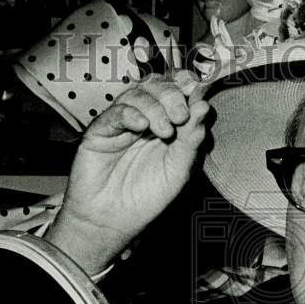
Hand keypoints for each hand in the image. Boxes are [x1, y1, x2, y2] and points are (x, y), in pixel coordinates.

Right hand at [46, 72, 209, 274]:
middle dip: (172, 95)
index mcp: (167, 124)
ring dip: (154, 106)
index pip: (176, 90)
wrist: (113, 221)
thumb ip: (191, 139)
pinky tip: (140, 126)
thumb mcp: (178, 170)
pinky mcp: (100, 130)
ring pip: (136, 94)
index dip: (185, 83)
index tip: (197, 87)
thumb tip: (204, 106)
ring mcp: (121, 123)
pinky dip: (130, 114)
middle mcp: (145, 119)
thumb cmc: (146, 197)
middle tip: (180, 116)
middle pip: (157, 86)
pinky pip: (115, 112)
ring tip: (164, 131)